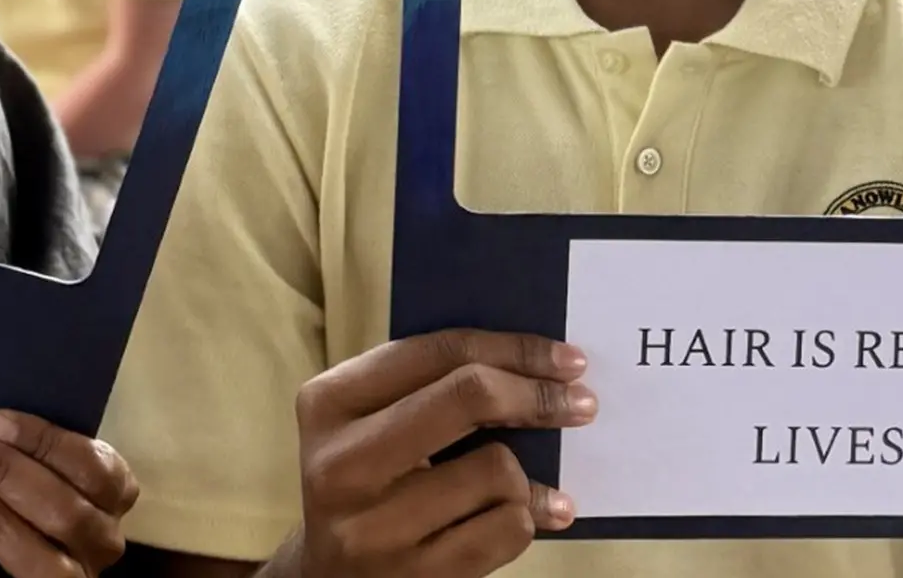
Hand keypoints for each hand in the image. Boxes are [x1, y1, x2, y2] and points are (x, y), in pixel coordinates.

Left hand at [0, 408, 137, 577]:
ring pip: (41, 562)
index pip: (97, 470)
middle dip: (10, 474)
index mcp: (109, 505)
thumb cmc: (27, 499)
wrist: (4, 557)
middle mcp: (96, 548)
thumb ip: (34, 455)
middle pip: (67, 514)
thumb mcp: (46, 473)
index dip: (46, 442)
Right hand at [278, 329, 594, 577]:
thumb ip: (424, 385)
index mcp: (330, 402)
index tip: (567, 359)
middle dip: (538, 396)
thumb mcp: (367, 421)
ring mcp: (375, 526)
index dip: (515, 348)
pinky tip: (529, 517)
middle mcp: (343, 462)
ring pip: (497, 468)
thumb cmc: (364, 480)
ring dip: (525, 476)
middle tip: (580, 404)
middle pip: (469, 394)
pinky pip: (506, 529)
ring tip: (525, 485)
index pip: (440, 352)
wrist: (322, 577)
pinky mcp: (413, 576)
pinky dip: (526, 518)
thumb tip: (531, 363)